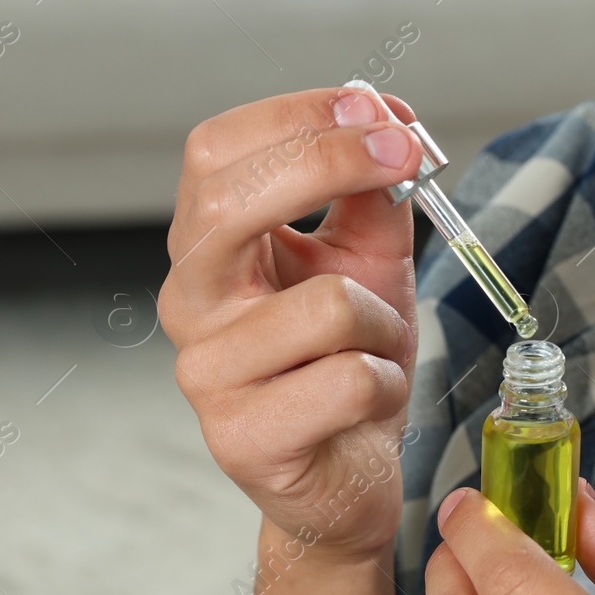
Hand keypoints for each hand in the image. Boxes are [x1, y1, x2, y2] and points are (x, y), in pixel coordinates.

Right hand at [160, 86, 425, 560]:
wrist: (344, 479)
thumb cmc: (347, 366)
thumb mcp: (366, 264)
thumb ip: (371, 194)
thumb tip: (387, 118)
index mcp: (207, 249)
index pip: (214, 151)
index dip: (299, 116)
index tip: (380, 114)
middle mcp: (189, 303)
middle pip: (230, 202)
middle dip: (331, 162)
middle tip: (405, 157)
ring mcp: (205, 373)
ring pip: (327, 305)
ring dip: (385, 321)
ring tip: (376, 349)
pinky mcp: (241, 438)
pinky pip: (350, 380)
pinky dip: (387, 383)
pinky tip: (368, 402)